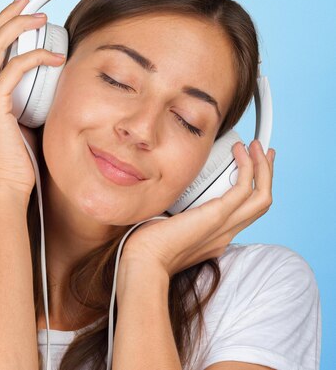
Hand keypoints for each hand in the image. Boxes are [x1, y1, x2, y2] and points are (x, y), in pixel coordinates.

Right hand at [0, 0, 65, 195]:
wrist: (7, 189)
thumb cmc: (20, 163)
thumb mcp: (26, 123)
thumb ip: (31, 99)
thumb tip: (54, 81)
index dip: (2, 28)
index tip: (23, 14)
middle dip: (7, 16)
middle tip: (27, 0)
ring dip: (16, 26)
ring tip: (40, 16)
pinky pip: (11, 70)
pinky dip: (33, 58)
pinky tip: (54, 57)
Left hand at [119, 140, 275, 278]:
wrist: (144, 263)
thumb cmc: (145, 248)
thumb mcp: (165, 226)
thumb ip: (173, 215)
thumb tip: (167, 199)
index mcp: (214, 237)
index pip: (243, 213)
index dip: (251, 189)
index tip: (250, 167)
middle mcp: (224, 234)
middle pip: (259, 204)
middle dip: (265, 175)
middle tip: (264, 152)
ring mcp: (223, 227)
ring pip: (260, 197)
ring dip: (262, 169)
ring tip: (257, 147)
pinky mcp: (216, 217)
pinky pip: (243, 189)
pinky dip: (247, 168)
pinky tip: (241, 152)